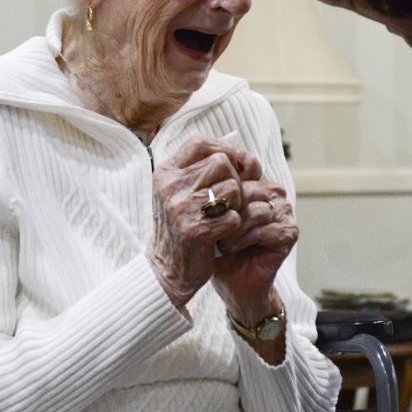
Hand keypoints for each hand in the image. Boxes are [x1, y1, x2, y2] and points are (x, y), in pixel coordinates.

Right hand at [148, 134, 250, 309]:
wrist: (167, 269)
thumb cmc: (180, 225)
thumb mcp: (181, 192)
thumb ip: (204, 169)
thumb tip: (244, 156)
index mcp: (166, 173)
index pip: (200, 142)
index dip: (222, 148)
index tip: (230, 164)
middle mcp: (171, 187)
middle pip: (222, 163)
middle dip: (233, 179)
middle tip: (228, 199)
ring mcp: (182, 209)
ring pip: (232, 188)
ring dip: (236, 204)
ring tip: (223, 216)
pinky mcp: (196, 231)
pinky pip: (234, 216)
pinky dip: (234, 225)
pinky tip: (223, 233)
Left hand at [211, 177, 296, 326]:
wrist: (232, 282)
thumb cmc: (218, 246)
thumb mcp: (211, 214)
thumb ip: (215, 188)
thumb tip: (208, 161)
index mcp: (257, 182)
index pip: (248, 162)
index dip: (227, 179)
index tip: (210, 200)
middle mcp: (274, 194)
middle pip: (250, 188)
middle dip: (227, 210)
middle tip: (212, 227)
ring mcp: (284, 213)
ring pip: (257, 210)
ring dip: (233, 228)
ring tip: (219, 241)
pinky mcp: (289, 233)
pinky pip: (264, 229)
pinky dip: (243, 240)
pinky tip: (229, 248)